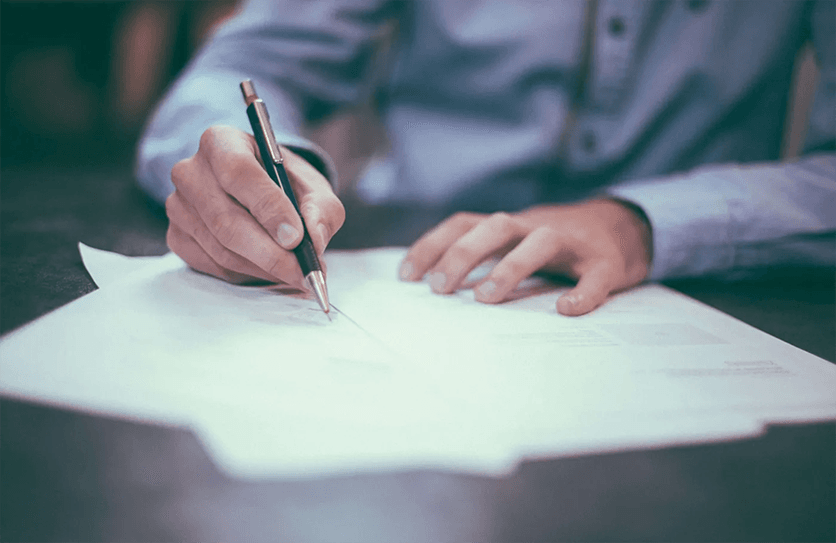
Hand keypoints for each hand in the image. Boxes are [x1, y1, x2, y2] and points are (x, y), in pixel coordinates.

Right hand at [165, 125, 344, 287]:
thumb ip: (321, 209)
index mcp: (221, 142)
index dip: (269, 208)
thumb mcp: (313, 187)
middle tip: (302, 272)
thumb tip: (314, 240)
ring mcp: (178, 206)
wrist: (258, 191)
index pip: (239, 173)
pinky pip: (213, 265)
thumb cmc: (285, 184)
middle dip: (270, 253)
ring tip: (294, 273)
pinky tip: (268, 270)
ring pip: (221, 249)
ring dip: (263, 268)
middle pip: (226, 220)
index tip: (296, 238)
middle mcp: (190, 171)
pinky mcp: (177, 236)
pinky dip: (246, 274)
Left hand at [399, 199, 651, 315]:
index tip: (406, 276)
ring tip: (486, 298)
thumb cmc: (554, 246)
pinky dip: (582, 293)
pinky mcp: (605, 263)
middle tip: (439, 289)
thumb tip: (433, 288)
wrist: (623, 229)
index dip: (433, 245)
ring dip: (510, 267)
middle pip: (495, 226)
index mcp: (509, 226)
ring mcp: (572, 243)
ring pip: (540, 242)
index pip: (464, 224)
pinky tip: (567, 310)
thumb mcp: (515, 243)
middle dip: (463, 254)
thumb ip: (483, 258)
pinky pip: (594, 277)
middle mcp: (535, 227)